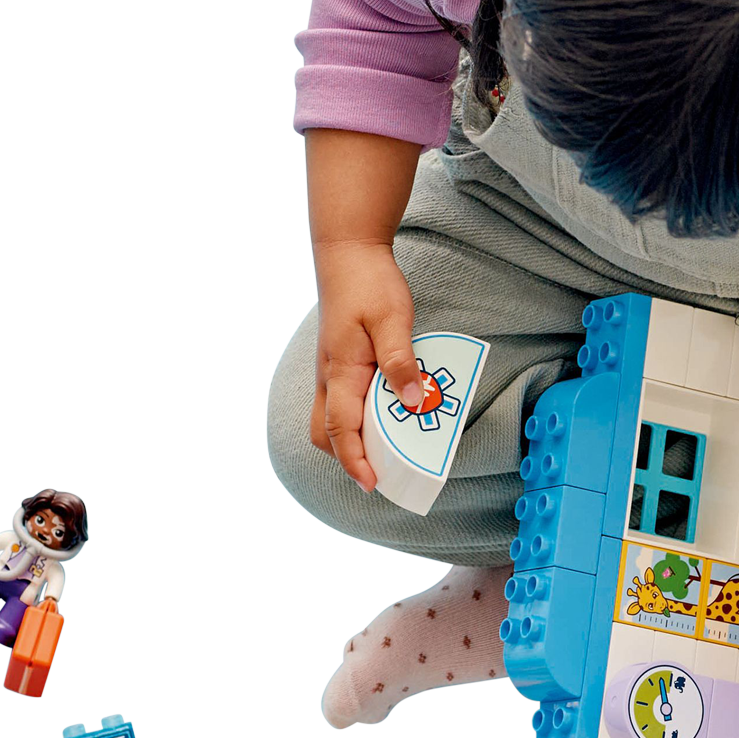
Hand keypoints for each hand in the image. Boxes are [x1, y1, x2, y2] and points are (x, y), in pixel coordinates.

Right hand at [310, 241, 423, 491]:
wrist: (348, 254)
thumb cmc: (369, 284)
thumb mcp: (392, 319)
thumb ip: (400, 361)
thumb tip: (411, 401)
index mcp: (340, 371)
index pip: (341, 429)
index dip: (355, 461)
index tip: (372, 484)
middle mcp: (329, 377)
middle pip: (327, 433)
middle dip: (350, 457)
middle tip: (384, 471)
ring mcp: (330, 371)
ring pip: (330, 419)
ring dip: (352, 439)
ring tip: (390, 448)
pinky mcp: (338, 364)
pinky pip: (341, 402)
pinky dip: (357, 418)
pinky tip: (387, 413)